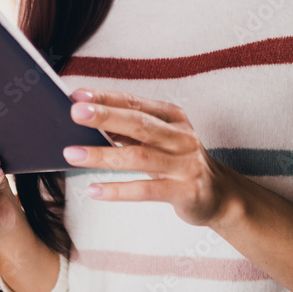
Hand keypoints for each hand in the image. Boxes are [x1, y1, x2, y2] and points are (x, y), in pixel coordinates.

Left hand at [62, 88, 234, 227]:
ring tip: (72, 154)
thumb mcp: (160, 140)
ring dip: (103, 155)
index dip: (105, 97)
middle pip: (138, 123)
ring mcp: (185, 164)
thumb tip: (85, 124)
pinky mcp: (185, 191)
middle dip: (105, 117)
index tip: (77, 95)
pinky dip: (118, 190)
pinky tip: (94, 190)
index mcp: (172, 116)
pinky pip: (146, 190)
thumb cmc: (178, 162)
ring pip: (139, 157)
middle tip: (74, 113)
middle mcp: (180, 136)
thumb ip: (129, 131)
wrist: (219, 195)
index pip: (134, 102)